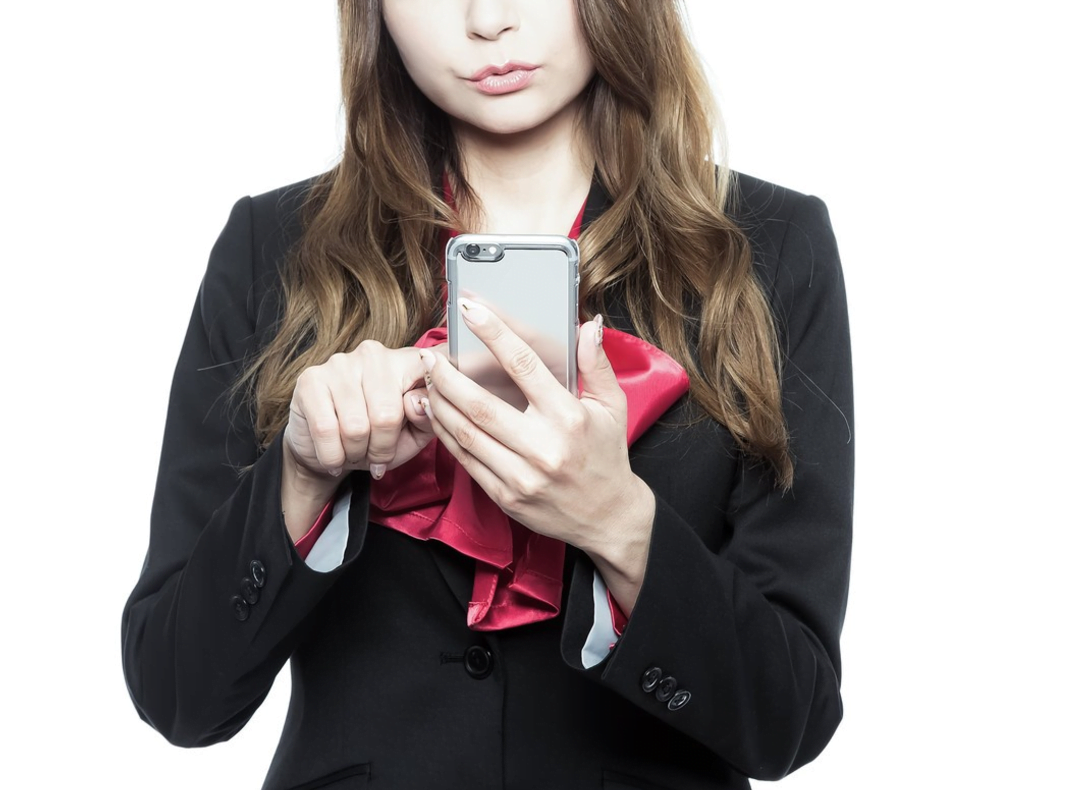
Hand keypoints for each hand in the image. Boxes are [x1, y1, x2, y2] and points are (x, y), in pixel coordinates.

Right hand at [284, 340, 434, 482]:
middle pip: (387, 415)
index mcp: (406, 361)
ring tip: (356, 452)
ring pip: (356, 426)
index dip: (436, 392)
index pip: (432, 368)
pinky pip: (326, 429)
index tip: (439, 400)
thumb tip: (419, 402)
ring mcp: (340, 364)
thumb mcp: (414, 433)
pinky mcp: (310, 380)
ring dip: (356, 453)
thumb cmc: (377, 439)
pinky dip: (333, 455)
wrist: (325, 450)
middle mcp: (374, 355)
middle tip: (377, 455)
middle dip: (383, 449)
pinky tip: (335, 455)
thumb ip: (428, 417)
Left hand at [418, 299, 653, 558]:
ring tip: (427, 381)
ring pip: (466, 434)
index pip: (525, 366)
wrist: (607, 517)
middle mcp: (543, 447)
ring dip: (439, 404)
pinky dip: (446, 435)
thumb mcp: (613, 406)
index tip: (471, 310)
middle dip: (447, 376)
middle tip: (429, 355)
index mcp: (569, 418)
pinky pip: (466, 461)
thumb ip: (596, 364)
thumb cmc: (607, 455)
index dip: (495, 334)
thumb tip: (589, 325)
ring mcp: (521, 476)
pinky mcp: (505, 496)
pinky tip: (437, 414)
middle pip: (480, 405)